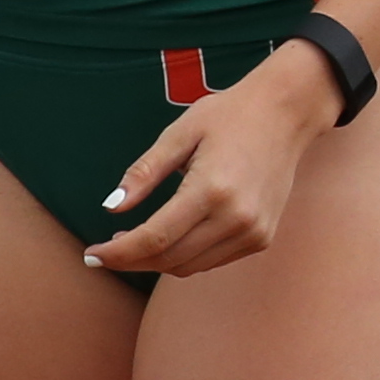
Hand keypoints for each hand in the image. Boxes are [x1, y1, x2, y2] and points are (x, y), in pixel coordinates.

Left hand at [83, 27, 379, 277]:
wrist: (288, 113)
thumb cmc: (230, 115)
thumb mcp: (180, 133)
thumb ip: (144, 173)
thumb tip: (111, 208)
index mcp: (211, 189)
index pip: (154, 238)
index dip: (118, 254)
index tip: (91, 255)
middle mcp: (235, 218)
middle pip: (168, 259)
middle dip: (130, 260)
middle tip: (105, 250)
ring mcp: (253, 231)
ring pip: (189, 266)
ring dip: (155, 262)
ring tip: (132, 245)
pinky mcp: (261, 237)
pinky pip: (211, 260)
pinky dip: (184, 257)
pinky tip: (169, 239)